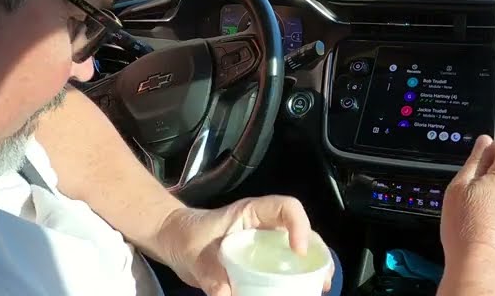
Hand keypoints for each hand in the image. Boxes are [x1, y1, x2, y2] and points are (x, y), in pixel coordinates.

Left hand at [155, 196, 332, 295]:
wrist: (173, 240)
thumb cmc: (186, 236)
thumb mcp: (195, 256)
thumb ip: (210, 276)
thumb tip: (226, 295)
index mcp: (252, 212)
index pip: (286, 208)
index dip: (299, 226)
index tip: (298, 252)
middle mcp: (264, 225)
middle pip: (301, 230)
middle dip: (316, 253)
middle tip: (321, 280)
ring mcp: (264, 242)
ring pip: (297, 249)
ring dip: (311, 267)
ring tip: (317, 288)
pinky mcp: (260, 260)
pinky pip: (284, 265)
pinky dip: (295, 278)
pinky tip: (298, 292)